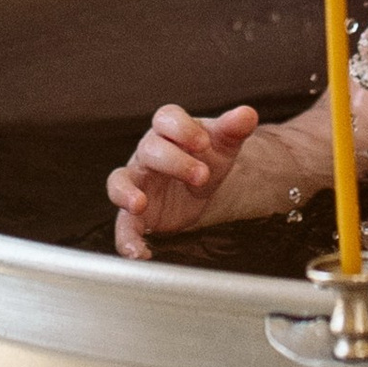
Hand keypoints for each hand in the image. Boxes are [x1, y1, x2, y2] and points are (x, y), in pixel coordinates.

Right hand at [109, 103, 259, 259]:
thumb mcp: (223, 144)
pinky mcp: (136, 213)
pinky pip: (124, 224)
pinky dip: (127, 239)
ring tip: (139, 204)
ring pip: (119, 182)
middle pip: (150, 150)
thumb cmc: (206, 156)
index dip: (182, 128)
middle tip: (201, 176)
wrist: (202, 185)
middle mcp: (148, 154)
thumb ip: (233, 129)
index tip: (202, 142)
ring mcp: (138, 183)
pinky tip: (140, 252)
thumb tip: (248, 114)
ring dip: (125, 193)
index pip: (166, 118)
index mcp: (168, 130)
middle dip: (175, 162)